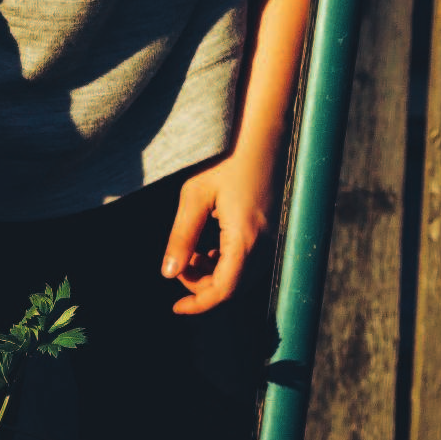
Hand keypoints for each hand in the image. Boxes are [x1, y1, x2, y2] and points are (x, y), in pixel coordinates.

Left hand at [160, 153, 272, 315]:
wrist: (261, 131)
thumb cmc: (227, 157)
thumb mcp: (194, 196)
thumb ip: (181, 238)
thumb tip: (168, 274)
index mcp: (246, 238)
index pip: (223, 290)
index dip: (198, 304)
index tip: (175, 308)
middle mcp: (265, 243)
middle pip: (234, 288)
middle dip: (203, 287)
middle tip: (180, 267)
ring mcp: (272, 237)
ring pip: (242, 277)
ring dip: (214, 276)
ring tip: (192, 255)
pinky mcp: (272, 229)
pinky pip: (250, 261)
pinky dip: (227, 264)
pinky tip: (208, 248)